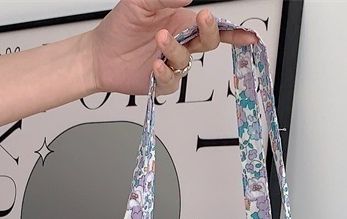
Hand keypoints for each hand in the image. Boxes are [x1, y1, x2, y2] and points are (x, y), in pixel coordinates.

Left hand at [88, 0, 257, 95]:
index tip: (248, 35)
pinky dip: (165, 73)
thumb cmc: (120, 27)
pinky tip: (155, 65)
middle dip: (210, 32)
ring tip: (159, 39)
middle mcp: (180, 44)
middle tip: (202, 19)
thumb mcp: (140, 2)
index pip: (213, 27)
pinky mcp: (161, 82)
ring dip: (176, 50)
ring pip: (187, 61)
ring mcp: (172, 64)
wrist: (99, 54)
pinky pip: (171, 81)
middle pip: (208, 43)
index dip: (233, 31)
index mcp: (181, 23)